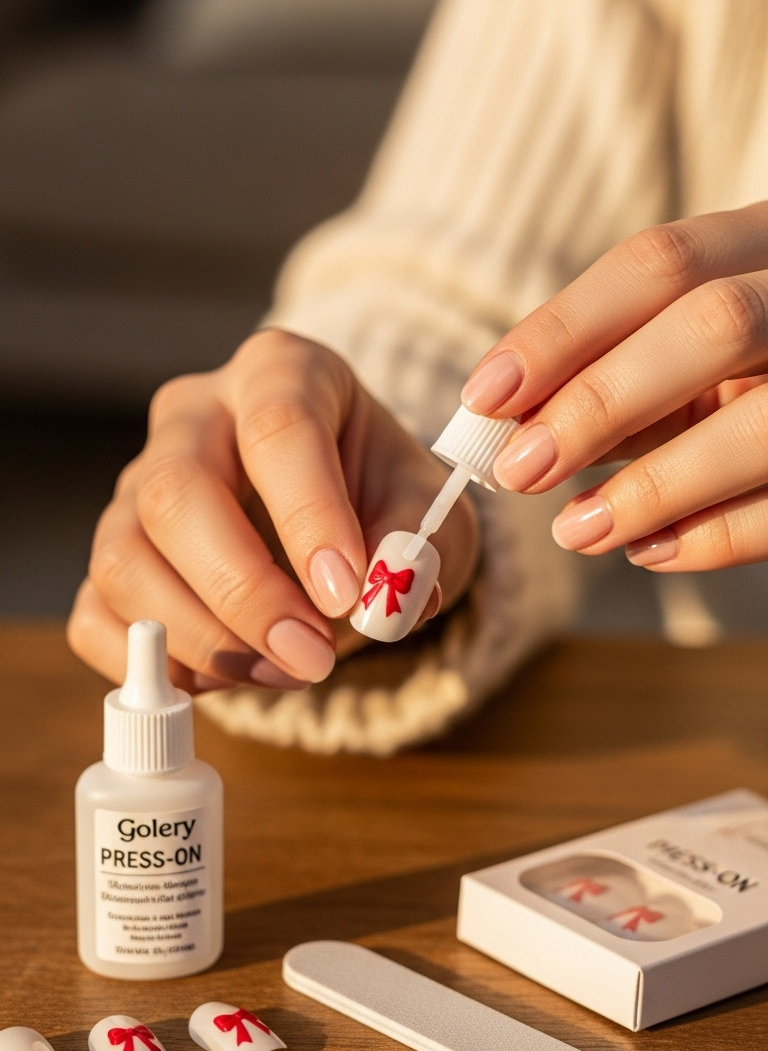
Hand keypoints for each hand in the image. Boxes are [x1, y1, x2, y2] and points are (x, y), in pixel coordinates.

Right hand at [68, 331, 477, 691]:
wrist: (346, 529)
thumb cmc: (383, 503)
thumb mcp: (429, 512)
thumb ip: (416, 546)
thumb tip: (389, 596)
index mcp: (281, 373)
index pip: (277, 428)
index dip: (309, 517)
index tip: (346, 593)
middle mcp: (194, 416)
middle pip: (176, 493)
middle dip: (243, 592)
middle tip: (311, 655)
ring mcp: (137, 484)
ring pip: (123, 558)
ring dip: (200, 638)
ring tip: (283, 671)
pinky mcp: (115, 554)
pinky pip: (95, 615)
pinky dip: (154, 664)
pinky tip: (226, 678)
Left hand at [461, 202, 767, 570]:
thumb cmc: (751, 373)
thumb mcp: (698, 353)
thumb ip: (623, 373)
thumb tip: (512, 423)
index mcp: (767, 243)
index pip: (658, 263)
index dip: (562, 329)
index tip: (484, 395)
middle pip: (712, 326)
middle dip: (600, 402)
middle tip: (518, 470)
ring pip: (763, 423)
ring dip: (655, 486)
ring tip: (574, 531)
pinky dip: (714, 536)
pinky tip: (647, 551)